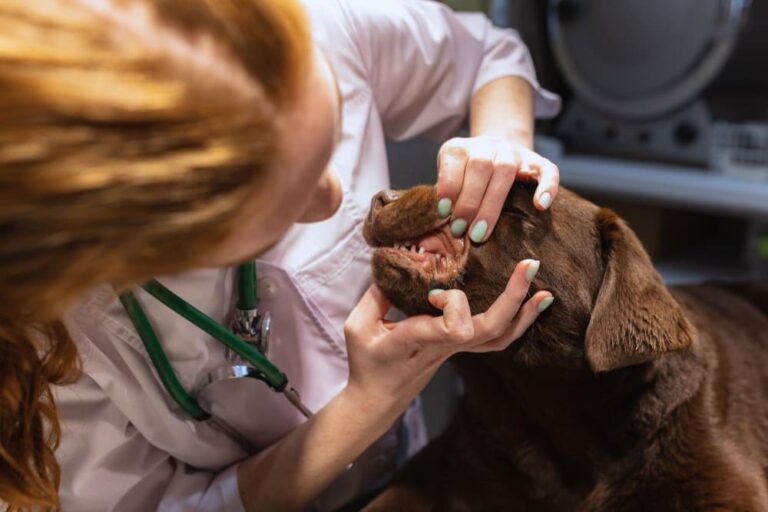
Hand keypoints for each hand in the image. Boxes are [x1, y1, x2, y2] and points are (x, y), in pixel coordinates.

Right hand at [343, 259, 553, 412]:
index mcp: (421, 340)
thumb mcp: (358, 327)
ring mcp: (457, 350)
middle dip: (513, 298)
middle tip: (529, 266)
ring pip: (500, 337)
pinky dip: (517, 322)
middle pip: (491, 329)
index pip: (455, 329)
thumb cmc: (367, 363)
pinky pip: (496, 338)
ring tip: (544, 290)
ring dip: (524, 313)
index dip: (454, 305)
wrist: (377, 400)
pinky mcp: (460, 348)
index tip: (435, 294)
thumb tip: (395, 262)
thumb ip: (376, 293)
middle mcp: (445, 346)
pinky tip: (530, 304)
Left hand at [436, 135, 559, 242]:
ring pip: (506, 169)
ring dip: (491, 204)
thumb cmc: (464, 180)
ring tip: (480, 232)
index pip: (456, 158)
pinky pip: (548, 170)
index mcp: (461, 147)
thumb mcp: (448, 182)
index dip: (449, 185)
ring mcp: (514, 152)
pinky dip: (547, 186)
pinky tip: (541, 206)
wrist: (494, 156)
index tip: (445, 212)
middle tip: (461, 230)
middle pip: (480, 167)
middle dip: (469, 202)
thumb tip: (440, 230)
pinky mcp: (537, 162)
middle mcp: (488, 145)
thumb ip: (444, 197)